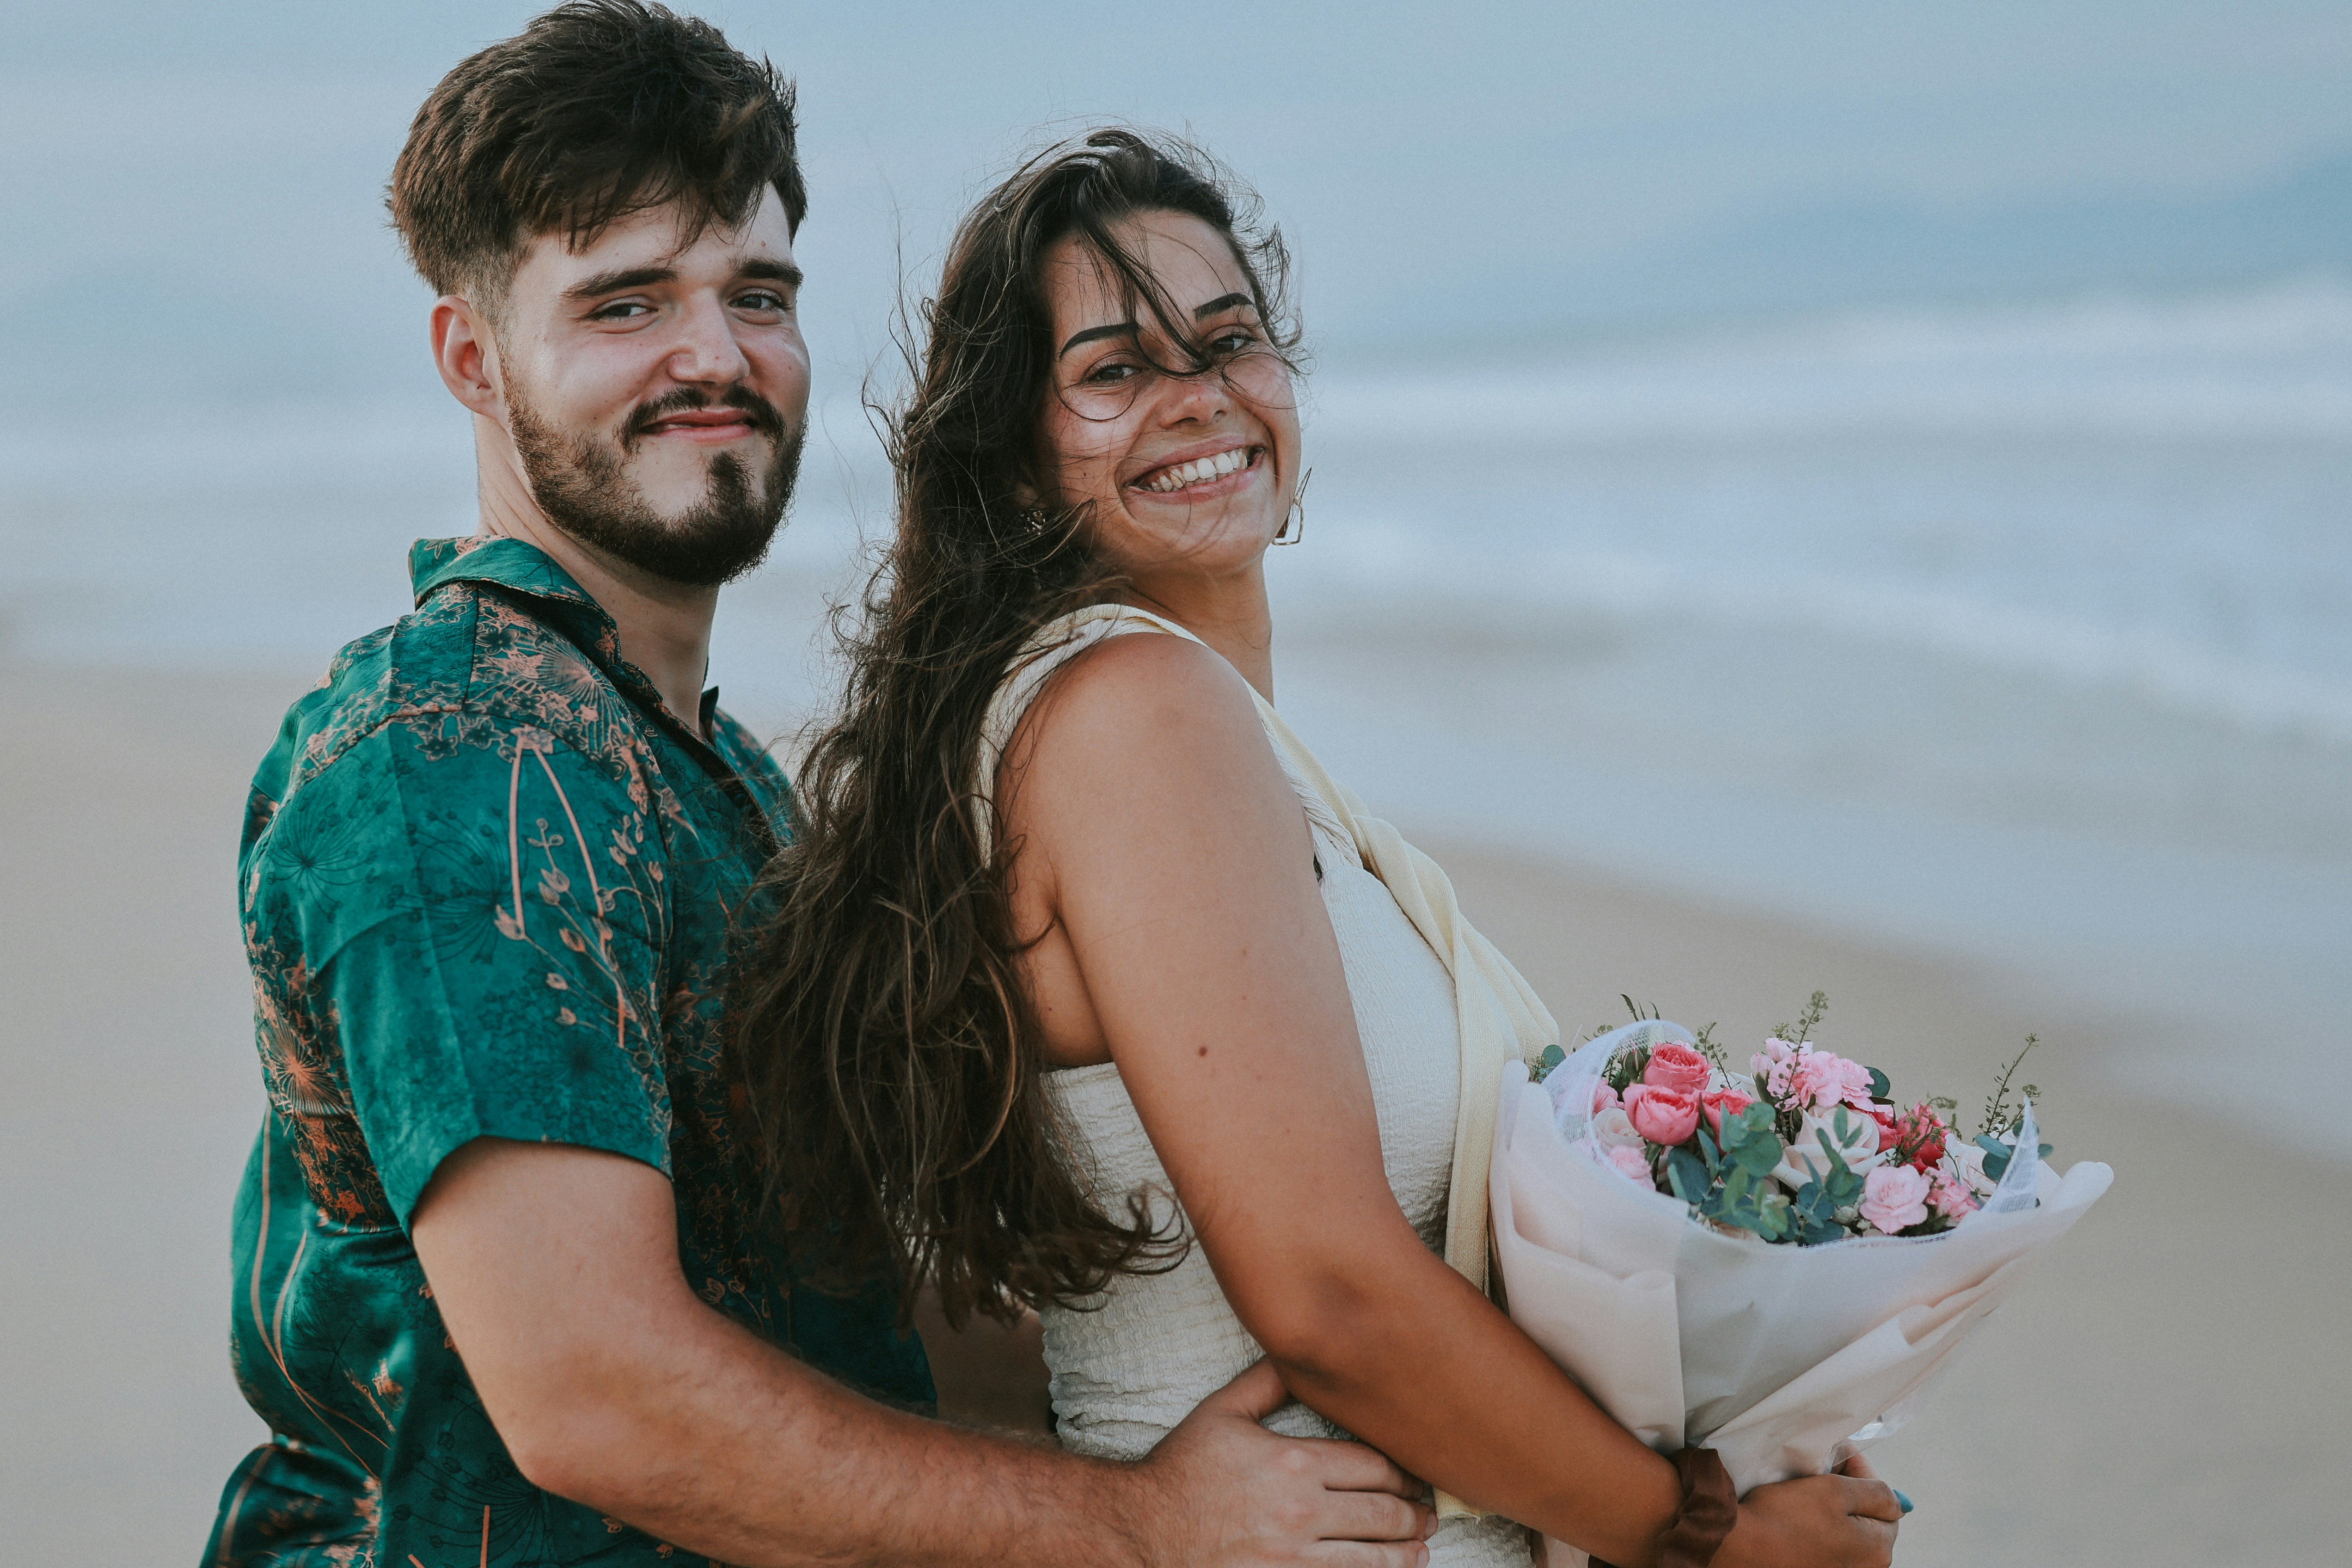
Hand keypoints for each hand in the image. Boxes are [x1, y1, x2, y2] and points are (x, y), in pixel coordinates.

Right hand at [1131, 1361, 1435, 1566]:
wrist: (1143, 1533)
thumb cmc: (1181, 1473)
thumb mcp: (1220, 1414)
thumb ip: (1266, 1382)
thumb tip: (1300, 1351)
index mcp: (1293, 1462)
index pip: (1373, 1466)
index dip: (1403, 1473)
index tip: (1414, 1478)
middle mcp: (1302, 1511)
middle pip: (1383, 1513)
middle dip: (1414, 1514)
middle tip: (1428, 1514)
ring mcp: (1295, 1558)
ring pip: (1374, 1558)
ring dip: (1406, 1554)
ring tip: (1420, 1550)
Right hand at [1715, 1453, 1900, 1567]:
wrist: (1739, 1546)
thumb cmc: (1785, 1518)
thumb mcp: (1835, 1492)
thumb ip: (1876, 1492)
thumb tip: (1899, 1500)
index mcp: (1878, 1549)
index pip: (1887, 1501)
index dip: (1863, 1472)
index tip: (1839, 1454)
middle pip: (1868, 1519)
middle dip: (1850, 1491)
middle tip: (1822, 1469)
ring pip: (1848, 1532)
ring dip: (1834, 1508)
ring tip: (1808, 1488)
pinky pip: (1828, 1545)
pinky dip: (1819, 1527)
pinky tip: (1798, 1515)